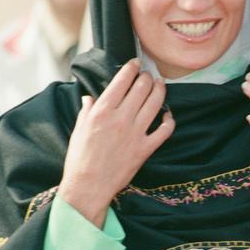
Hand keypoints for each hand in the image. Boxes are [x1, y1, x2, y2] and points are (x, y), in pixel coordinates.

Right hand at [58, 59, 173, 226]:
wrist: (88, 186)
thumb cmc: (79, 158)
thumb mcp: (79, 129)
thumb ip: (87, 110)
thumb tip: (90, 97)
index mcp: (102, 111)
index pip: (122, 81)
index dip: (131, 68)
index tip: (136, 63)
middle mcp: (121, 119)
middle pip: (142, 88)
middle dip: (147, 77)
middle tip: (148, 75)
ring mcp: (135, 133)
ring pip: (155, 103)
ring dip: (160, 90)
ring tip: (160, 85)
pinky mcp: (145, 149)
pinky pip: (164, 131)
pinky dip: (169, 121)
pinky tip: (168, 116)